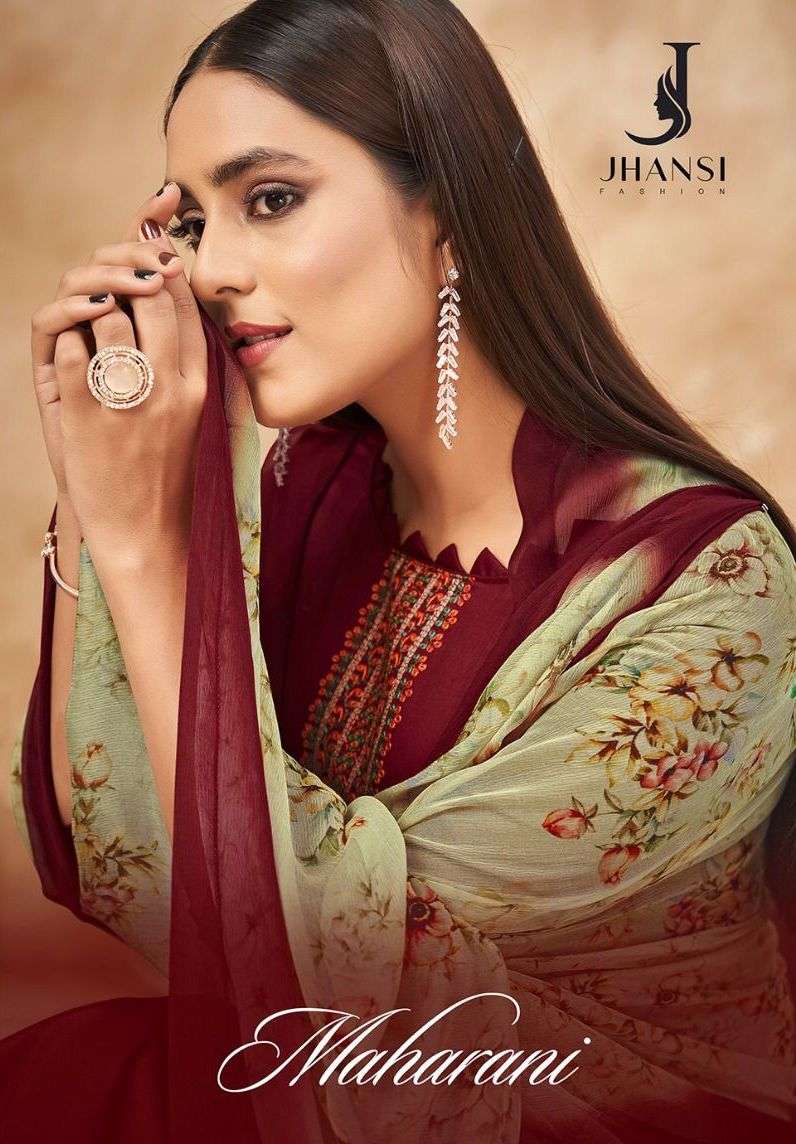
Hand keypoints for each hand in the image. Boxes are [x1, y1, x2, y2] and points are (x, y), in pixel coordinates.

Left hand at [30, 183, 205, 564]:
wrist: (145, 533)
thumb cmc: (162, 474)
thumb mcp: (188, 414)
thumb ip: (180, 359)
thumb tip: (162, 296)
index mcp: (200, 382)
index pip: (181, 297)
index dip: (159, 258)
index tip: (147, 239)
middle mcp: (172, 383)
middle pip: (144, 290)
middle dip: (116, 268)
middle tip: (102, 275)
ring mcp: (130, 395)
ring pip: (103, 311)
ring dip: (84, 307)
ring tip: (81, 324)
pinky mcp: (88, 410)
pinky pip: (67, 345)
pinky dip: (60, 342)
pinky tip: (66, 357)